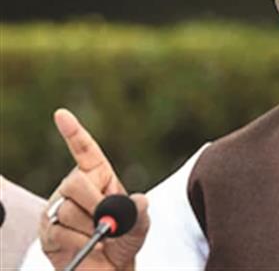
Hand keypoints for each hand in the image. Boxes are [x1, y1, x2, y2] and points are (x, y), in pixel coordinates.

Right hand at [39, 109, 149, 270]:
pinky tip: (89, 246)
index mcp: (98, 177)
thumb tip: (140, 201)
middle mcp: (74, 188)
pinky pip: (60, 230)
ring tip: (100, 237)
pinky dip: (81, 241)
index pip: (85, 150)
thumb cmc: (124, 241)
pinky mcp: (48, 230)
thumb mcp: (140, 224)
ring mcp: (58, 208)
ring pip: (68, 209)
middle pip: (75, 182)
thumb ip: (140, 212)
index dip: (74, 132)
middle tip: (107, 221)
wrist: (111, 269)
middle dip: (95, 202)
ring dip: (90, 227)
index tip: (61, 114)